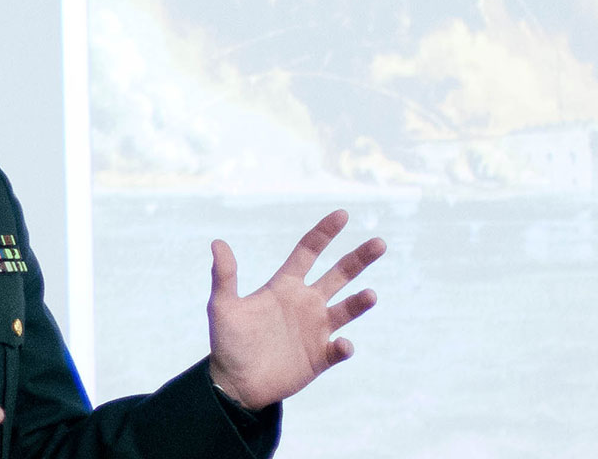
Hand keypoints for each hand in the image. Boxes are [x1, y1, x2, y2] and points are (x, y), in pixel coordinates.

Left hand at [206, 209, 382, 409]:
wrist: (234, 383)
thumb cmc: (227, 342)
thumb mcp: (222, 307)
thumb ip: (224, 276)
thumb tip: (217, 243)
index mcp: (284, 286)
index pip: (308, 252)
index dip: (324, 233)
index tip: (342, 215)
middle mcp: (305, 303)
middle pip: (339, 274)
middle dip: (359, 259)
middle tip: (379, 243)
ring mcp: (315, 330)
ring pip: (347, 310)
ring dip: (360, 302)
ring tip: (370, 295)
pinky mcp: (320, 357)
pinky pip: (339, 350)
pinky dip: (343, 347)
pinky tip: (341, 345)